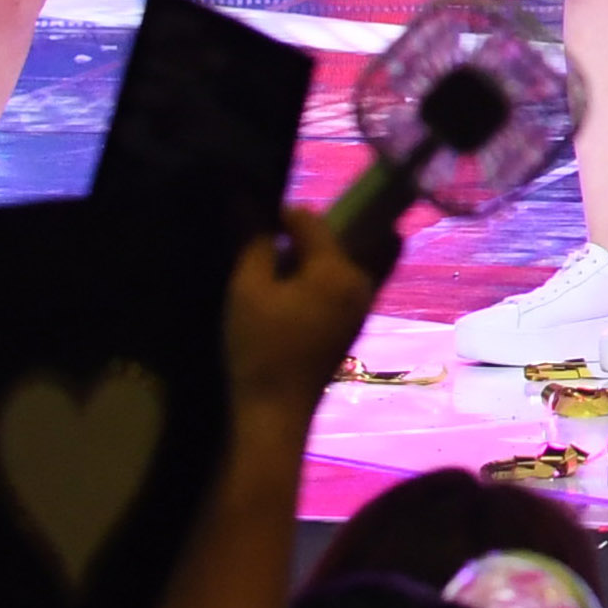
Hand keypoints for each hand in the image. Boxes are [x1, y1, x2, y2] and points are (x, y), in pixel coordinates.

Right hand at [223, 203, 385, 421]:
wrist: (275, 410)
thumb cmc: (259, 347)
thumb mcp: (246, 290)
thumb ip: (251, 241)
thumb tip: (244, 198)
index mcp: (339, 270)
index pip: (314, 221)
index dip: (282, 215)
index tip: (253, 220)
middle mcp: (363, 283)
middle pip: (350, 235)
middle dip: (317, 228)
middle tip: (279, 237)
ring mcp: (363, 306)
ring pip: (359, 258)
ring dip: (328, 250)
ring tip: (287, 260)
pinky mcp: (355, 325)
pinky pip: (353, 282)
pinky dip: (331, 273)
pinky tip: (295, 287)